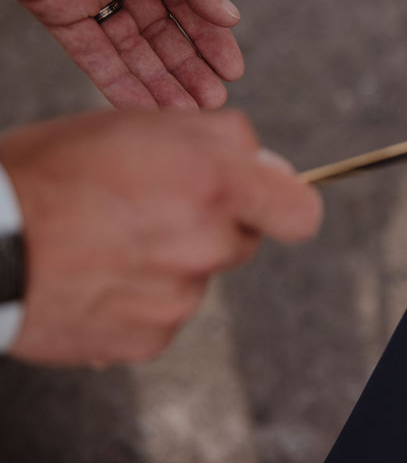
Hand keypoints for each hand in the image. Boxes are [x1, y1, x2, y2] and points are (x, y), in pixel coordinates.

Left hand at [0, 0, 242, 109]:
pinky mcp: (55, 7)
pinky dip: (115, 82)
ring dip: (158, 83)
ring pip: (131, 51)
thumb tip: (230, 17)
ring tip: (186, 113)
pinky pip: (90, 53)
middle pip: (163, 35)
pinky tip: (142, 106)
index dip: (212, 41)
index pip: (191, 8)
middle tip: (213, 102)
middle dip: (189, 70)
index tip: (232, 72)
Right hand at [0, 109, 322, 364]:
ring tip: (107, 241)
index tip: (267, 200)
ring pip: (199, 276)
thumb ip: (221, 141)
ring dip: (170, 260)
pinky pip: (165, 315)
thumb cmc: (49, 172)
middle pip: (243, 239)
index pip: (300, 210)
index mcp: (213, 183)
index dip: (285, 204)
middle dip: (212, 223)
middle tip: (149, 208)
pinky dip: (139, 300)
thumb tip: (275, 171)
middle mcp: (207, 244)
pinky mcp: (150, 339)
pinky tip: (97, 277)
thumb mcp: (138, 123)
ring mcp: (180, 298)